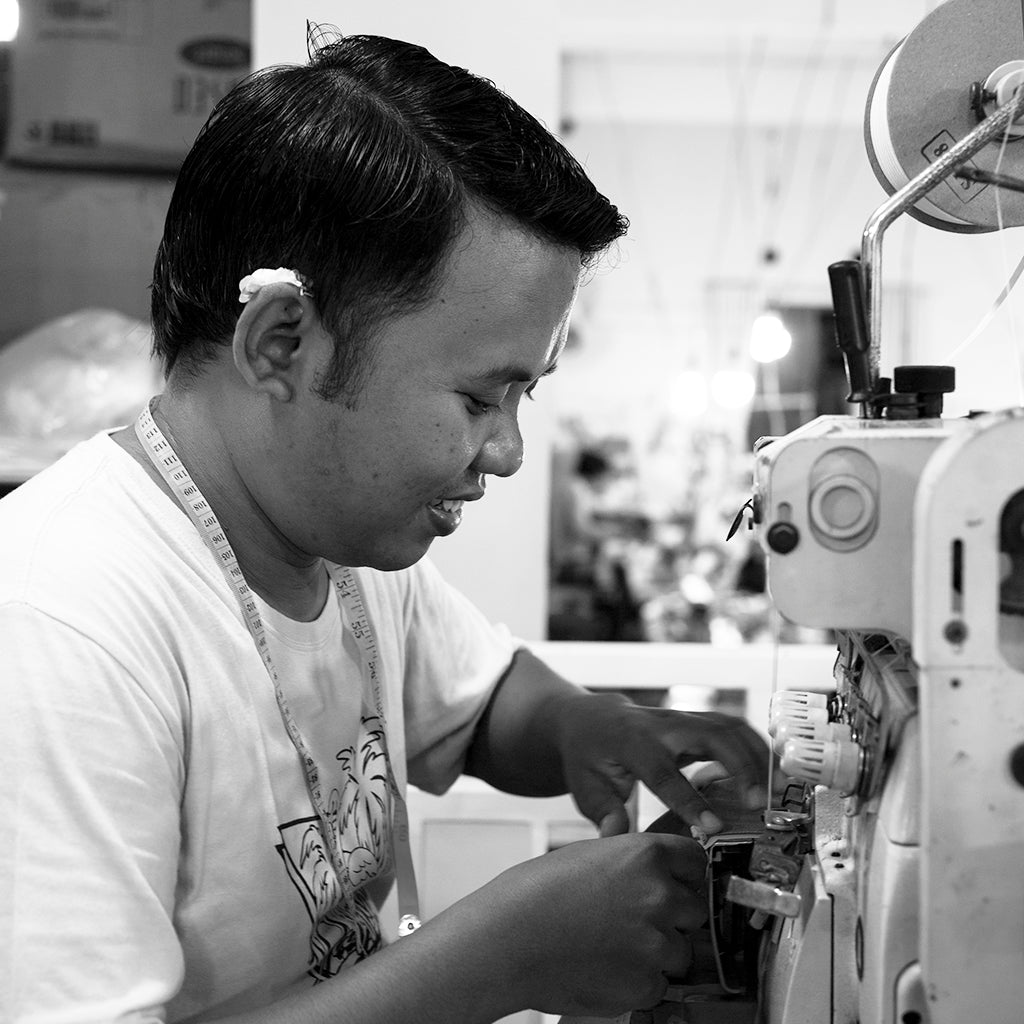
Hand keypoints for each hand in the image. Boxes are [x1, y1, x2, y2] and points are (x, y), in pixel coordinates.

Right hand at [476, 832, 707, 1016]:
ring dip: (657, 952)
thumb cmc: (533, 894)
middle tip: (631, 921)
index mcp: (645, 855)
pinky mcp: (645, 984)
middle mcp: (659, 895)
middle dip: (671, 917)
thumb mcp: (587, 854)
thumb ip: (627, 859)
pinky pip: (659, 985)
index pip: (696, 861)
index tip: (675, 883)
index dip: (684, 874)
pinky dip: (638, 982)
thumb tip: (651, 864)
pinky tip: (604, 968)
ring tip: (611, 946)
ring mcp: (656, 942)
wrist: (506, 940)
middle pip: (693, 909)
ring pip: (680, 951)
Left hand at [554, 694, 770, 836]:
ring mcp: (682, 719)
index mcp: (631, 743)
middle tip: (759, 804)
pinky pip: (733, 728)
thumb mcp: (584, 787)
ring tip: (778, 789)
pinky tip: (772, 772)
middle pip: (711, 736)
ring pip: (728, 727)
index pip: (664, 772)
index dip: (689, 800)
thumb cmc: (588, 757)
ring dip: (756, 754)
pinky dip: (756, 747)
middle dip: (740, 767)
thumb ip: (604, 813)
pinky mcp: (696, 721)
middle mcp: (661, 726)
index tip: (714, 825)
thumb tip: (616, 838)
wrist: (591, 719)